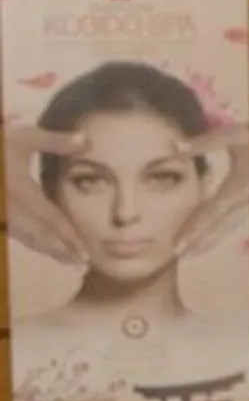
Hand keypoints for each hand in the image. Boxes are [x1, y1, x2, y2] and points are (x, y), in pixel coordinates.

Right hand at [3, 124, 87, 267]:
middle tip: (81, 262)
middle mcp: (8, 206)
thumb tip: (87, 140)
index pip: (49, 217)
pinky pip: (12, 231)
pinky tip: (40, 245)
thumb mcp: (23, 137)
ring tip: (66, 259)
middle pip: (37, 233)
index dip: (68, 235)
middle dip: (60, 249)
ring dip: (45, 247)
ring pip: (23, 235)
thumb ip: (55, 141)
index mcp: (20, 189)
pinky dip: (29, 240)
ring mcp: (1, 212)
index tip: (85, 251)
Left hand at [173, 122, 248, 258]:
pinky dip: (219, 230)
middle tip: (177, 254)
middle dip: (197, 240)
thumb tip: (175, 147)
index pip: (212, 212)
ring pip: (227, 226)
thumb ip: (205, 142)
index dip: (193, 229)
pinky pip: (234, 220)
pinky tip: (208, 237)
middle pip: (218, 225)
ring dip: (208, 239)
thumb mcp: (235, 134)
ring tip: (189, 252)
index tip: (177, 244)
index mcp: (241, 185)